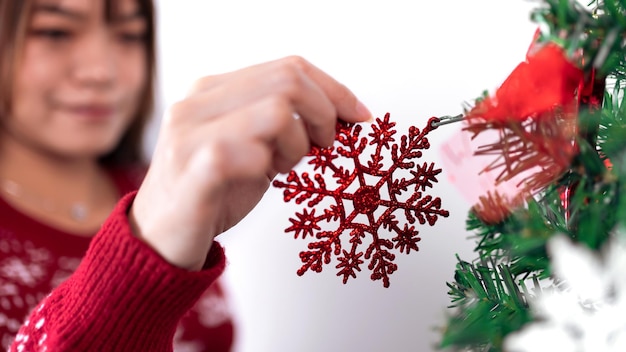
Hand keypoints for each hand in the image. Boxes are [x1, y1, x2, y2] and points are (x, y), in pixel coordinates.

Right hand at [129, 56, 371, 269]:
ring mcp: (191, 132)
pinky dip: (270, 164)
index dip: (334, 89)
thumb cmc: (212, 193)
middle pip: (288, 81)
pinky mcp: (192, 167)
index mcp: (214, 89)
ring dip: (297, 143)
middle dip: (325, 114)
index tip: (359, 116)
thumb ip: (284, 125)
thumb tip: (340, 115)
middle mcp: (198, 101)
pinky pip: (251, 151)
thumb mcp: (254, 149)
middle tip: (326, 146)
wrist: (158, 238)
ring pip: (277, 110)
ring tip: (282, 167)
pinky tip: (262, 177)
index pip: (288, 67)